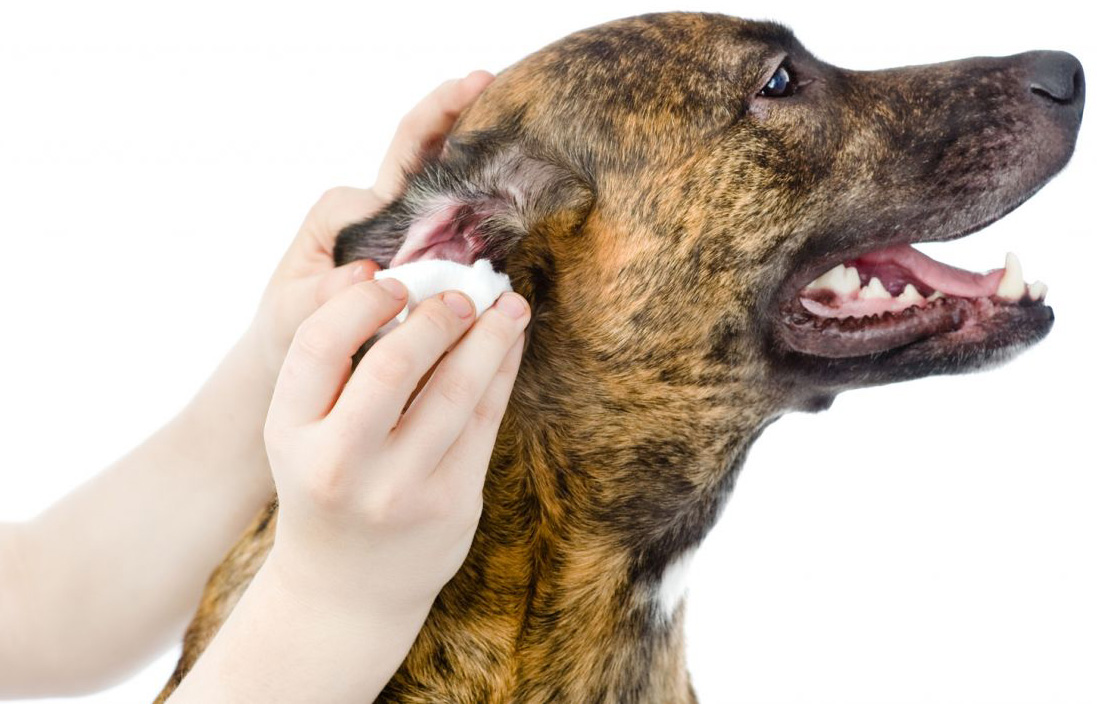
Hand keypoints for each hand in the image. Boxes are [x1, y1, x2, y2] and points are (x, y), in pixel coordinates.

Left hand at [246, 70, 495, 375]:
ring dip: (481, 155)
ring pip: (448, 184)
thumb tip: (368, 273)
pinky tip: (521, 196)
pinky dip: (489, 210)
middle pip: (420, 149)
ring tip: (522, 135)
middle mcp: (381, 212)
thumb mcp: (295, 314)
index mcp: (348, 212)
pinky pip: (463, 231)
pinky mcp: (430, 261)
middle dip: (450, 110)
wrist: (304, 361)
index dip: (421, 148)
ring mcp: (409, 234)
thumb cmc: (292, 330)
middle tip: (483, 78)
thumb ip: (324, 295)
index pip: (388, 172)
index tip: (461, 112)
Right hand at [262, 276, 530, 617]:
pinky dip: (501, 374)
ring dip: (489, 337)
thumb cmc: (326, 488)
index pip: (319, 345)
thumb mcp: (303, 437)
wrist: (346, 590)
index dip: (362, 302)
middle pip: (394, 365)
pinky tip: (510, 345)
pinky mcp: (451, 504)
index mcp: (290, 436)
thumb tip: (411, 289)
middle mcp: (340, 464)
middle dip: (436, 317)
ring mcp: (399, 489)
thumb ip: (338, 374)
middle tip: (461, 294)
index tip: (395, 283)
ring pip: (454, 390)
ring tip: (508, 305)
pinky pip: (484, 422)